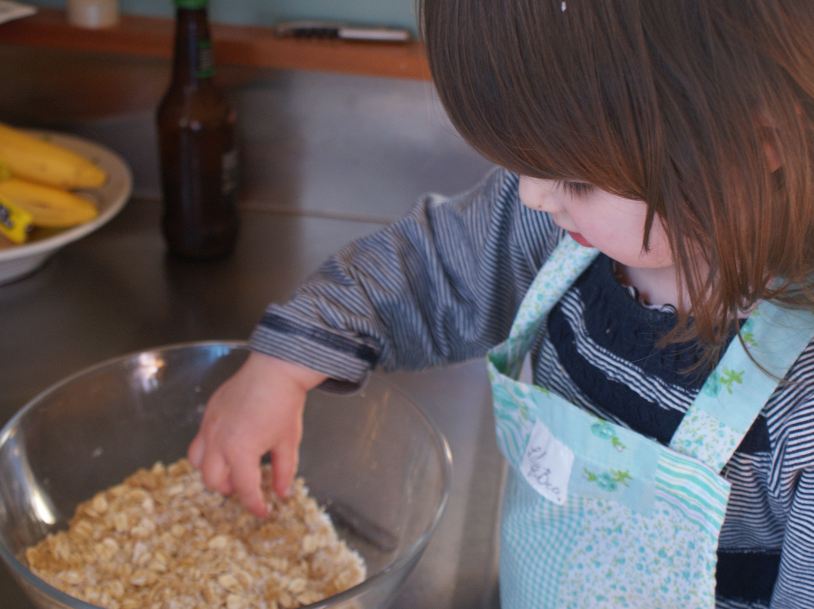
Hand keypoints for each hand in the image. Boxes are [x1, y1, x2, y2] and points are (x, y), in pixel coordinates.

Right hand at [188, 352, 326, 516]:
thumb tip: (281, 493)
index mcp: (240, 452)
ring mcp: (209, 426)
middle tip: (247, 486)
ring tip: (233, 467)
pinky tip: (229, 444)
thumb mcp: (288, 442)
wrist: (276, 369)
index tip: (263, 511)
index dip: (255, 505)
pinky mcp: (208, 413)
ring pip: (197, 462)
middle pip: (213, 481)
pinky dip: (210, 450)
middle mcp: (218, 442)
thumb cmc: (284, 404)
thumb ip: (283, 471)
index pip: (245, 490)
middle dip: (230, 489)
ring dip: (213, 471)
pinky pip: (200, 439)